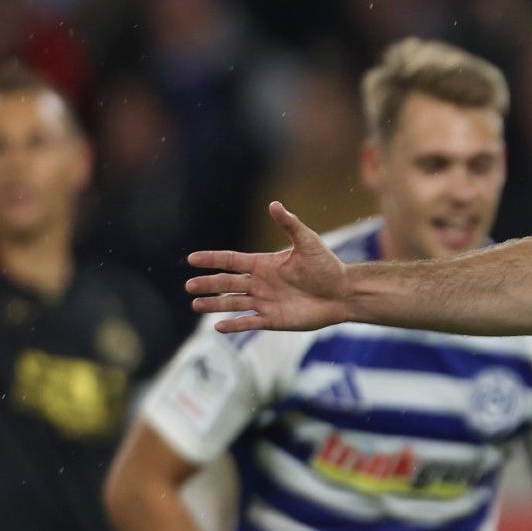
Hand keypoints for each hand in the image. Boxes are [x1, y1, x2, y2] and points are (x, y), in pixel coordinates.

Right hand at [187, 202, 352, 331]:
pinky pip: (249, 322)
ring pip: (233, 303)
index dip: (212, 259)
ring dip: (214, 304)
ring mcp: (265, 302)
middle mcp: (260, 283)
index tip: (191, 259)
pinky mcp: (273, 319)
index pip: (231, 260)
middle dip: (208, 284)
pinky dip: (234, 324)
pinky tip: (218, 326)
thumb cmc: (327, 267)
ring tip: (195, 304)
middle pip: (227, 283)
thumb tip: (274, 204)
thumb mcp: (308, 242)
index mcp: (264, 264)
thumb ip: (290, 224)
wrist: (343, 293)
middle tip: (188, 286)